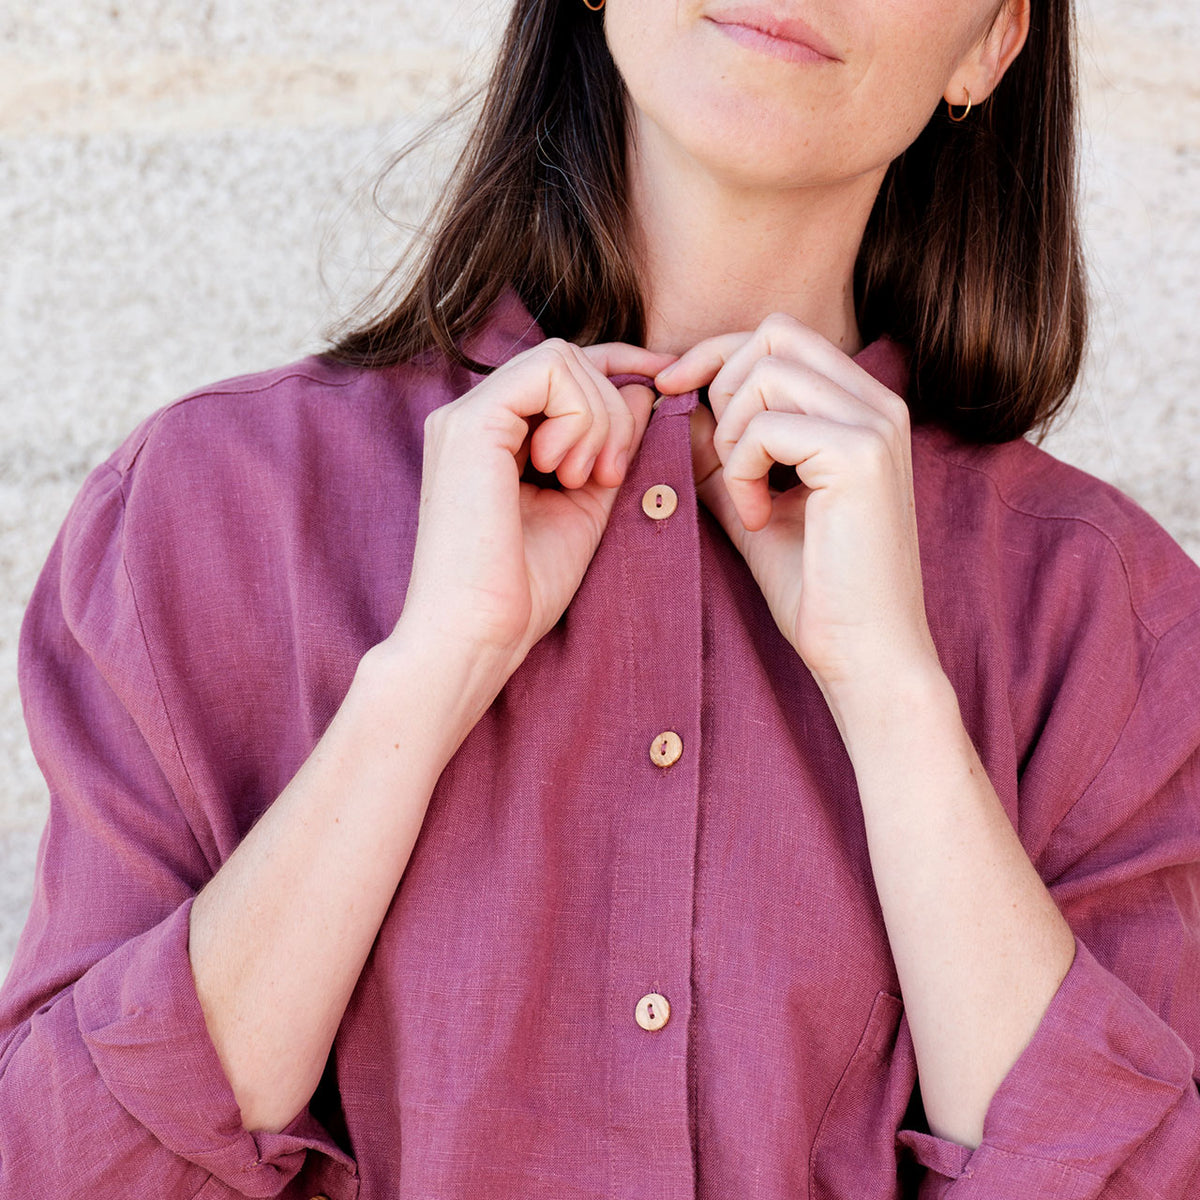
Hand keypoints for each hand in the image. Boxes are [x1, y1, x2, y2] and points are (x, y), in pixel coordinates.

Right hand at [395, 337, 677, 691]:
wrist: (478, 633)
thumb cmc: (524, 585)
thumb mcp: (586, 502)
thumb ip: (612, 444)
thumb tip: (644, 388)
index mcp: (494, 437)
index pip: (561, 371)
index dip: (619, 368)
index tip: (666, 383)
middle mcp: (473, 417)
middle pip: (568, 358)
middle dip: (613, 408)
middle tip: (609, 474)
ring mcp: (466, 416)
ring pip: (562, 358)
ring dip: (599, 417)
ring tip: (583, 480)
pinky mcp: (470, 423)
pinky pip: (549, 370)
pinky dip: (581, 415)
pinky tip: (566, 470)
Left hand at [654, 312, 939, 710]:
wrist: (865, 654)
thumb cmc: (816, 588)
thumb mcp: (754, 504)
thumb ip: (723, 454)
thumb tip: (676, 406)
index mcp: (862, 408)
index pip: (780, 335)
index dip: (716, 354)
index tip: (670, 388)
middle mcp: (878, 403)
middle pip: (772, 333)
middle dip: (720, 384)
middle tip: (722, 458)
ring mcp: (874, 424)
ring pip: (765, 371)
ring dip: (731, 432)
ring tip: (742, 494)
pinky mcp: (859, 454)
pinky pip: (765, 427)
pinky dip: (742, 471)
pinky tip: (758, 520)